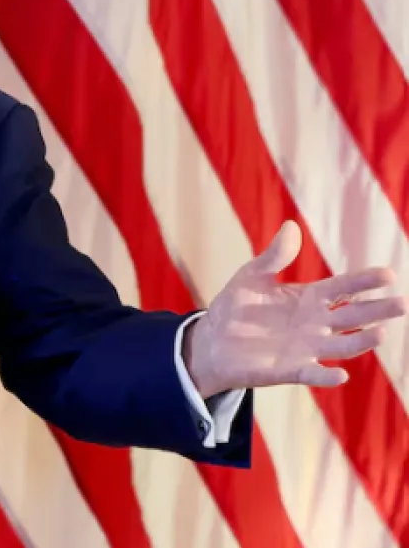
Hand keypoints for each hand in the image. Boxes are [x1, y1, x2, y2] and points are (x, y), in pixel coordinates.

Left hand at [184, 220, 406, 397]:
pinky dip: (327, 375)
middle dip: (377, 310)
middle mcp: (315, 324)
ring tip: (380, 333)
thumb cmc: (235, 307)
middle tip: (401, 303)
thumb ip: (274, 257)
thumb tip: (291, 227)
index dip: (364, 282)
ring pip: (343, 345)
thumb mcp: (252, 276)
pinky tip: (340, 374)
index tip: (388, 274)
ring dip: (361, 341)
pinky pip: (313, 373)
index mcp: (309, 298)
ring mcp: (306, 348)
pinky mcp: (291, 370)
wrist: (212, 341)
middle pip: (353, 315)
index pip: (343, 288)